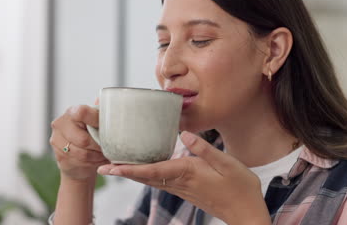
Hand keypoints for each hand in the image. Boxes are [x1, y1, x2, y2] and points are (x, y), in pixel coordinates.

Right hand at [50, 105, 109, 180]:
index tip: (105, 127)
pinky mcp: (59, 156)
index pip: (81, 113)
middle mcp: (60, 124)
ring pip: (82, 153)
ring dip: (97, 156)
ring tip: (105, 154)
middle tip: (109, 147)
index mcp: (72, 112)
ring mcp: (57, 140)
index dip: (94, 120)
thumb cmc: (92, 134)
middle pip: (83, 140)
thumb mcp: (98, 122)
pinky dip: (92, 162)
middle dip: (99, 146)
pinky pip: (79, 162)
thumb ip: (101, 112)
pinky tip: (97, 159)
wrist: (80, 156)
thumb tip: (104, 98)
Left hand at [97, 131, 270, 224]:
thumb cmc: (240, 187)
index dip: (129, 168)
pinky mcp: (186, 190)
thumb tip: (183, 133)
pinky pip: (159, 182)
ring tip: (116, 165)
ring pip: (150, 180)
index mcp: (187, 173)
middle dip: (123, 171)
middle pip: (145, 177)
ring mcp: (181, 188)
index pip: (152, 170)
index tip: (109, 167)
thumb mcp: (227, 164)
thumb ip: (205, 149)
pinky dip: (145, 175)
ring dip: (132, 173)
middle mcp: (180, 182)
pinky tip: (143, 168)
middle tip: (102, 165)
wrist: (245, 212)